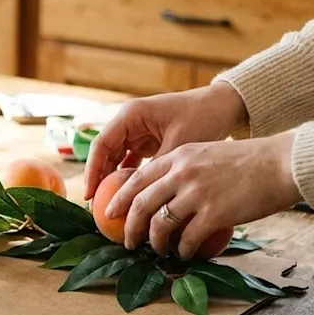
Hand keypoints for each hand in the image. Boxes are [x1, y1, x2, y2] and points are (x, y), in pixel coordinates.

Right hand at [82, 82, 248, 200]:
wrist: (224, 106)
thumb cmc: (202, 117)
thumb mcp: (178, 145)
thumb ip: (156, 169)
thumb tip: (140, 199)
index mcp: (130, 115)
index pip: (101, 145)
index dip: (92, 171)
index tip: (90, 196)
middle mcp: (129, 122)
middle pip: (105, 153)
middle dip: (99, 180)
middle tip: (98, 208)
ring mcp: (138, 132)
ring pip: (116, 159)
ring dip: (112, 181)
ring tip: (111, 206)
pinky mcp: (148, 141)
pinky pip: (131, 162)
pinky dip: (129, 178)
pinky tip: (129, 199)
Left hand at [106, 131, 300, 258]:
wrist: (281, 163)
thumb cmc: (250, 161)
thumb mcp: (208, 153)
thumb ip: (185, 168)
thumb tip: (165, 193)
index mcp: (179, 156)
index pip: (137, 179)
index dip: (119, 199)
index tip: (109, 213)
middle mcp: (182, 173)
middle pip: (140, 204)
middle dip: (129, 227)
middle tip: (127, 241)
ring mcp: (196, 193)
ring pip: (160, 224)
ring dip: (155, 243)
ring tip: (157, 251)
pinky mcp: (214, 213)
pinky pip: (188, 239)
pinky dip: (183, 251)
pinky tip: (186, 255)